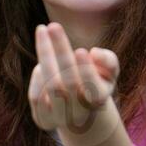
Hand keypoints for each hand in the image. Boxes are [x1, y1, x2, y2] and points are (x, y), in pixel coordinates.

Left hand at [29, 23, 121, 145]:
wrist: (81, 113)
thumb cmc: (97, 82)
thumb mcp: (109, 71)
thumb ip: (109, 61)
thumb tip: (94, 53)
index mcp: (98, 100)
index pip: (92, 87)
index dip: (86, 71)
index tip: (81, 50)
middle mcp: (79, 113)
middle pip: (67, 83)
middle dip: (60, 52)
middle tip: (52, 25)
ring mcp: (60, 119)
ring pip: (50, 88)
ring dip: (44, 56)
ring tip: (42, 31)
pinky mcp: (43, 120)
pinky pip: (36, 95)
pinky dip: (38, 75)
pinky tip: (43, 62)